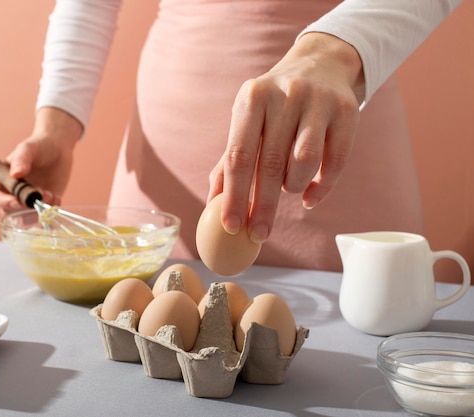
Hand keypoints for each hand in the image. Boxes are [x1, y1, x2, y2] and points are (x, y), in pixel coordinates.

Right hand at [0, 107, 82, 213]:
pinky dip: (50, 209)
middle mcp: (12, 193)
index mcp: (1, 180)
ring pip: (27, 217)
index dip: (2, 202)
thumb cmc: (38, 145)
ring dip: (37, 210)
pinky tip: (56, 196)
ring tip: (49, 194)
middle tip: (38, 195)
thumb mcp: (28, 149)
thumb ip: (21, 160)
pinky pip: (44, 214)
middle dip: (23, 208)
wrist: (58, 148)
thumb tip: (15, 174)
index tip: (16, 201)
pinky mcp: (43, 204)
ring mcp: (28, 200)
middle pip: (9, 212)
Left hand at [208, 32, 364, 242]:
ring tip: (288, 187)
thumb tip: (213, 204)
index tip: (232, 227)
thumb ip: (230, 161)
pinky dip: (321, 187)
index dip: (234, 195)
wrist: (321, 65)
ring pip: (304, 162)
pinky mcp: (348, 111)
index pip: (239, 155)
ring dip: (292, 187)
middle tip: (258, 235)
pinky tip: (309, 195)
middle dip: (263, 207)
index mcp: (252, 98)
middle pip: (271, 164)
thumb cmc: (274, 106)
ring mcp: (318, 101)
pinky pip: (335, 162)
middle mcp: (285, 95)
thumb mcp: (247, 121)